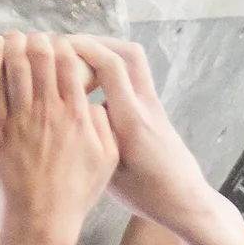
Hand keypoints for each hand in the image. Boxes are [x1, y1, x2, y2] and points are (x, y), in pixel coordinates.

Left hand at [0, 34, 118, 244]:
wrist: (41, 217)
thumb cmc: (75, 192)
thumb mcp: (107, 159)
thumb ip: (104, 125)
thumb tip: (92, 104)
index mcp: (78, 114)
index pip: (70, 65)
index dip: (64, 45)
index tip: (60, 42)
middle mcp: (49, 110)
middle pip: (42, 58)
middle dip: (38, 39)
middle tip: (35, 35)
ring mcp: (22, 118)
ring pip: (16, 67)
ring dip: (14, 44)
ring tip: (12, 34)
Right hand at [63, 38, 228, 243]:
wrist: (186, 201)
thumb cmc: (148, 195)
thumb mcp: (110, 175)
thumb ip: (91, 141)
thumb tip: (63, 113)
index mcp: (132, 121)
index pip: (112, 68)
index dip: (84, 50)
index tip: (57, 49)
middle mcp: (146, 106)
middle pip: (127, 53)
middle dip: (94, 43)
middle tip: (63, 48)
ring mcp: (154, 105)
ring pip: (134, 60)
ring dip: (105, 51)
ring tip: (76, 59)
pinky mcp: (154, 109)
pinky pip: (134, 76)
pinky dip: (112, 68)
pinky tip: (92, 81)